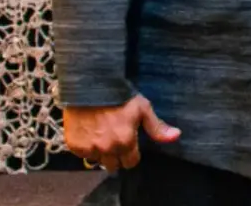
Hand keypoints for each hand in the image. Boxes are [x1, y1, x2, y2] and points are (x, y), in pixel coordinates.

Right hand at [62, 94, 179, 170]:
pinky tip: (90, 132)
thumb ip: (157, 127)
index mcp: (125, 141)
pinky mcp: (74, 145)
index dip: (131, 154)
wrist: (89, 85)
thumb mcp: (142, 108)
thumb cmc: (118, 94)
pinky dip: (86, 147)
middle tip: (115, 139)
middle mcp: (107, 148)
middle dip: (116, 156)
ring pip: (98, 160)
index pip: (131, 162)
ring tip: (102, 134)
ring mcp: (89, 148)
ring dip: (101, 152)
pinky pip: (83, 154)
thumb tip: (176, 136)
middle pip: (114, 165)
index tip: (129, 144)